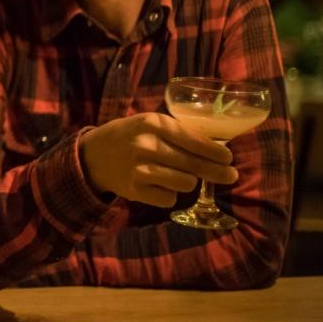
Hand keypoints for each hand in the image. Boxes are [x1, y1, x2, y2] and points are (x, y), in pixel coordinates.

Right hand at [78, 113, 237, 207]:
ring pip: (185, 183)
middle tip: (231, 175)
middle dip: (216, 171)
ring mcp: (140, 169)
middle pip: (193, 164)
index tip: (228, 157)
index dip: (215, 152)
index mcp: (152, 123)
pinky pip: (169, 198)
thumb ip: (176, 131)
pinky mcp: (135, 190)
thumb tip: (215, 147)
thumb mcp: (148, 123)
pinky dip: (170, 194)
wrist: (91, 156)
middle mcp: (146, 145)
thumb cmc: (127, 135)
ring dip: (188, 181)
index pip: (192, 140)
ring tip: (181, 175)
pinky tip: (160, 185)